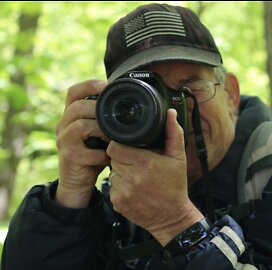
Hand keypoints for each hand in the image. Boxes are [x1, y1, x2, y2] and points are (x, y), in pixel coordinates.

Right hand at [55, 80, 110, 207]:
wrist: (79, 182)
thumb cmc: (93, 154)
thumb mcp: (99, 133)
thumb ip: (107, 120)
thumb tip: (133, 106)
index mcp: (71, 116)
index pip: (73, 92)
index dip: (89, 85)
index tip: (107, 85)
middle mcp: (63, 125)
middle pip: (77, 107)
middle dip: (98, 109)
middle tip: (117, 118)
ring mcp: (64, 141)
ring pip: (80, 126)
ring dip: (102, 130)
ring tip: (115, 137)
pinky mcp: (69, 157)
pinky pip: (88, 151)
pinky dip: (103, 154)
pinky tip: (112, 157)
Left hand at [107, 109, 203, 244]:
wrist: (171, 216)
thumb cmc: (175, 186)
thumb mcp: (178, 158)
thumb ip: (173, 133)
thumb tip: (169, 112)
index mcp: (145, 163)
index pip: (115, 146)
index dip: (121, 145)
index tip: (130, 147)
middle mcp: (131, 177)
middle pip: (112, 157)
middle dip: (122, 157)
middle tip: (136, 161)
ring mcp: (122, 191)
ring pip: (111, 171)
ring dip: (120, 171)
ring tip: (136, 175)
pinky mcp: (117, 202)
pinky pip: (112, 186)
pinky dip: (120, 185)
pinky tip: (134, 187)